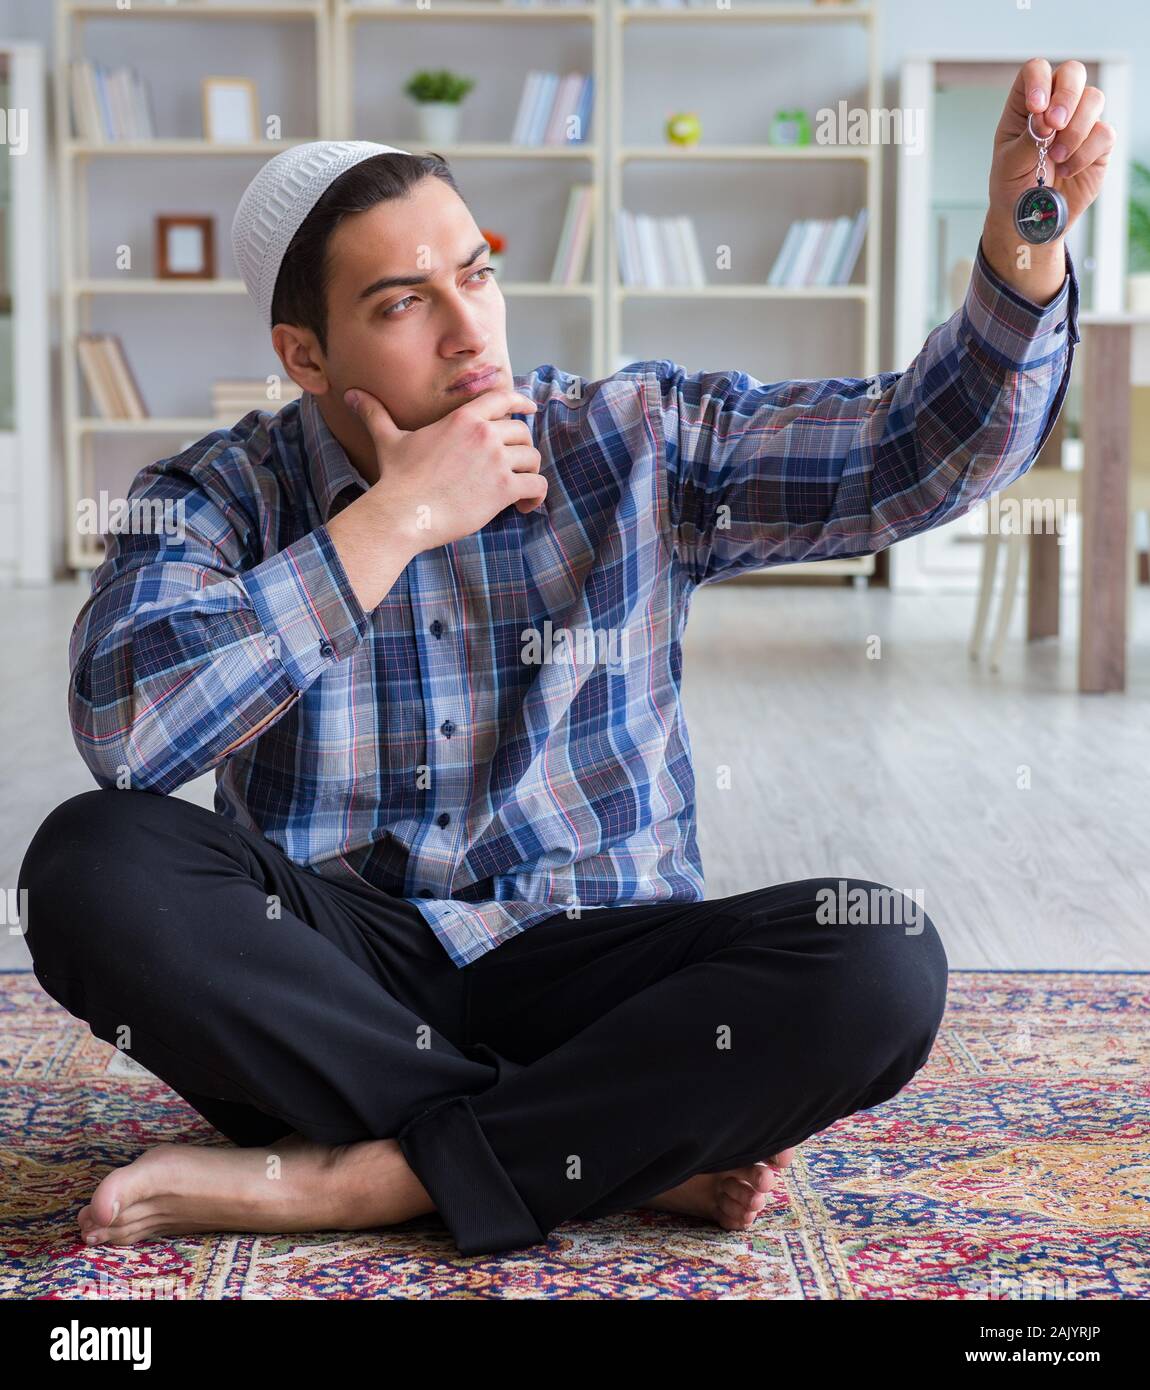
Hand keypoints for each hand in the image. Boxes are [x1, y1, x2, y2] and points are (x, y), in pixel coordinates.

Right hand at [345, 386, 546, 552]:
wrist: (403, 512)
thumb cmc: (396, 478)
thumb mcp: (388, 440)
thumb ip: (375, 414)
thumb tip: (350, 394)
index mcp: (462, 418)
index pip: (503, 398)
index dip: (521, 402)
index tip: (531, 409)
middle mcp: (484, 434)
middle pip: (522, 431)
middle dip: (523, 448)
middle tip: (516, 466)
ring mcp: (496, 460)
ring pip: (533, 458)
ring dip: (530, 473)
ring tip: (520, 490)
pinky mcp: (503, 488)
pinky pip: (537, 485)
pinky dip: (536, 496)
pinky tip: (524, 506)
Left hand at [989, 58, 1114, 237]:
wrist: (1031, 217)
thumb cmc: (1013, 185)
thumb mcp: (1009, 165)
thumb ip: (1027, 139)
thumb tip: (1048, 121)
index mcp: (1026, 104)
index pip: (1036, 70)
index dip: (1039, 80)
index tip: (1036, 107)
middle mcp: (1055, 106)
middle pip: (1073, 73)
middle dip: (1067, 95)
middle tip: (1054, 125)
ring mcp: (1080, 121)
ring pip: (1093, 99)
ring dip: (1074, 130)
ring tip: (1055, 157)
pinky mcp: (1098, 142)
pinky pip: (1104, 133)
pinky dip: (1084, 153)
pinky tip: (1067, 169)